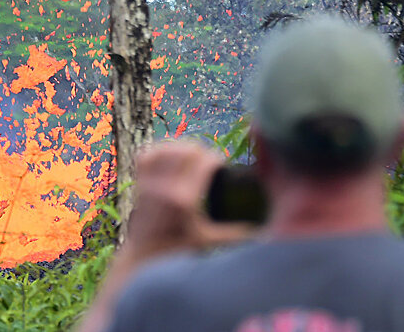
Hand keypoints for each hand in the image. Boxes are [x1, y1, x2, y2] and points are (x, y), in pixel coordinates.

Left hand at [123, 140, 256, 259]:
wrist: (144, 256)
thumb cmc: (178, 250)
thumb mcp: (208, 241)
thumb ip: (235, 234)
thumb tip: (264, 231)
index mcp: (184, 200)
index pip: (205, 161)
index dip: (218, 160)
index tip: (222, 169)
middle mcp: (165, 188)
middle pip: (188, 149)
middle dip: (202, 152)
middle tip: (209, 164)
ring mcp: (149, 183)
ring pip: (168, 148)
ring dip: (182, 149)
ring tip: (192, 159)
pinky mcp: (139, 182)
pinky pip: (148, 154)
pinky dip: (160, 151)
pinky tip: (170, 156)